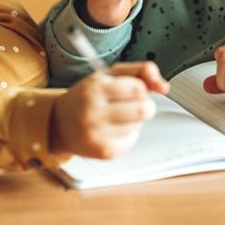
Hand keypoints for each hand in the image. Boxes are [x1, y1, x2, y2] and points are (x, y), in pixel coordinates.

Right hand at [49, 62, 168, 158]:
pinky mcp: (105, 152)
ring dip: (133, 120)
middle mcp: (94, 113)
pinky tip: (111, 130)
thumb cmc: (87, 96)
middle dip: (143, 105)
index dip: (140, 88)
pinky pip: (131, 140)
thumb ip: (139, 72)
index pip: (138, 88)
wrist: (59, 123)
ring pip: (139, 125)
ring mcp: (99, 135)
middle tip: (130, 103)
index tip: (130, 89)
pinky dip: (126, 134)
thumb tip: (164, 86)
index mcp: (95, 89)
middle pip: (143, 110)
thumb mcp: (108, 75)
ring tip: (115, 116)